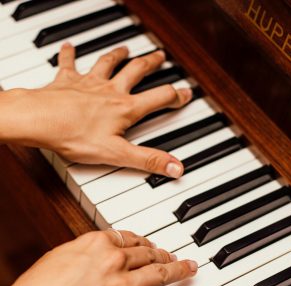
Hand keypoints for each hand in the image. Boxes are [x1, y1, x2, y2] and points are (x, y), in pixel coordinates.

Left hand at [0, 45, 192, 177]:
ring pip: (108, 63)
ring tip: (126, 49)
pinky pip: (69, 62)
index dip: (176, 96)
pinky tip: (70, 46)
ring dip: (119, 55)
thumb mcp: (117, 154)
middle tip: (159, 57)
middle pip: (136, 71)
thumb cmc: (74, 135)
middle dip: (150, 64)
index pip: (159, 98)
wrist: (39, 120)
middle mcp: (110, 91)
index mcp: (125, 108)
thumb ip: (148, 160)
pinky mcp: (67, 80)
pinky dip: (70, 54)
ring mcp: (89, 83)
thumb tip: (176, 168)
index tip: (185, 93)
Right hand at [0, 230, 197, 285]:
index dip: (143, 241)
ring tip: (190, 267)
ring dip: (179, 269)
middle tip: (173, 254)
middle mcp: (116, 260)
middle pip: (149, 253)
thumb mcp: (61, 255)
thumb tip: (97, 251)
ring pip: (162, 271)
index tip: (149, 244)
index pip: (130, 238)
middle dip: (164, 253)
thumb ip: (86, 250)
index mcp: (99, 243)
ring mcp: (125, 284)